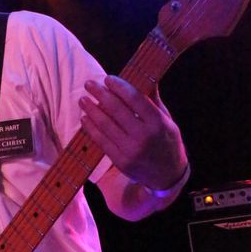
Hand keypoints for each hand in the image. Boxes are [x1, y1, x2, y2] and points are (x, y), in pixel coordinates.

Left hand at [79, 75, 187, 189]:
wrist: (167, 175)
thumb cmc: (167, 142)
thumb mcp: (167, 120)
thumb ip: (153, 100)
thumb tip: (145, 76)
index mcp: (158, 123)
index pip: (135, 99)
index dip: (119, 87)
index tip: (108, 78)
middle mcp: (144, 136)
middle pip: (117, 110)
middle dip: (100, 95)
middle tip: (89, 84)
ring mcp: (131, 150)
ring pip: (106, 125)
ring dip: (91, 110)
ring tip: (83, 100)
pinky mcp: (121, 161)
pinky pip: (101, 141)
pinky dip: (91, 128)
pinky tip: (85, 118)